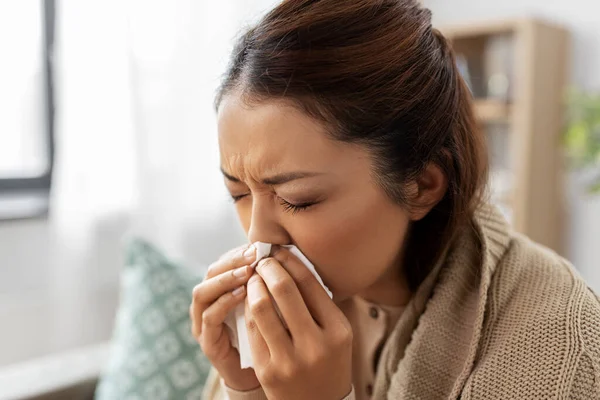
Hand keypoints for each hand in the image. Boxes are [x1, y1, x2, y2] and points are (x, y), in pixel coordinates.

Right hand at [190, 244, 260, 391]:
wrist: (262, 373)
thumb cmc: (268, 332)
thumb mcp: (270, 302)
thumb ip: (269, 281)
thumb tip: (284, 252)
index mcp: (222, 290)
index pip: (223, 262)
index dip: (238, 252)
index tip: (258, 245)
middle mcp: (208, 304)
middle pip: (210, 272)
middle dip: (232, 261)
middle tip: (253, 254)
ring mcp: (203, 323)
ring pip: (203, 292)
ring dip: (225, 279)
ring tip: (247, 271)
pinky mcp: (208, 342)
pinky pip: (209, 317)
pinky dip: (224, 303)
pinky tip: (242, 294)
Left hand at [245, 247, 352, 399]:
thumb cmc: (328, 361)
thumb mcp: (336, 333)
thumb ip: (320, 303)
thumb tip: (292, 263)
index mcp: (338, 331)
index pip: (310, 284)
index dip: (290, 262)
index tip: (278, 251)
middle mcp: (316, 345)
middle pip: (285, 291)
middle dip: (268, 269)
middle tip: (262, 260)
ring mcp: (290, 360)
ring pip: (262, 309)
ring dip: (254, 287)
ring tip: (253, 278)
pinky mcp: (268, 371)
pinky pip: (252, 330)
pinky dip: (248, 310)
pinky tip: (248, 301)